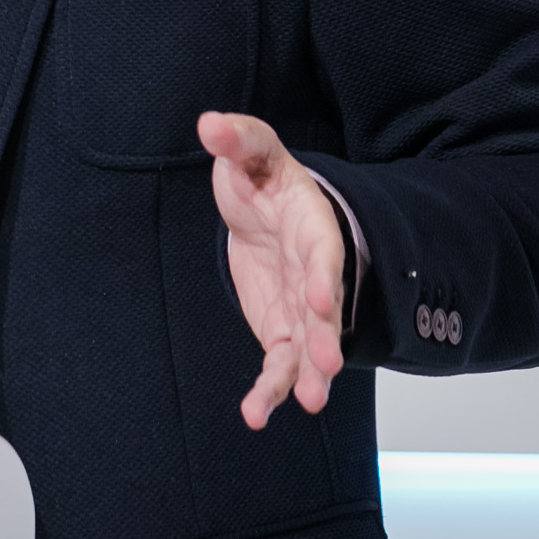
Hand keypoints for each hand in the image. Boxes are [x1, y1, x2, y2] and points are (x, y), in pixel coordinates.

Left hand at [198, 111, 344, 429]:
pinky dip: (270, 388)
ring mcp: (301, 307)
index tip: (320, 295)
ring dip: (309, 375)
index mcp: (313, 229)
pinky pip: (280, 364)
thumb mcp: (252, 150)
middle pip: (325, 309)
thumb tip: (211, 125)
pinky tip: (256, 414)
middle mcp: (314, 274)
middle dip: (326, 335)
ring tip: (307, 403)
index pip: (323, 253)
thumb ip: (238, 139)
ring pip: (309, 347)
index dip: (322, 274)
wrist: (266, 210)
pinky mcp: (283, 329)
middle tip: (327, 363)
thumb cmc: (264, 179)